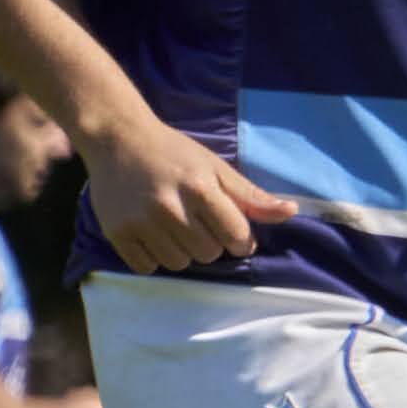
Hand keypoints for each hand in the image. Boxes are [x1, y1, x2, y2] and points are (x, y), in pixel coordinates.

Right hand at [84, 112, 297, 269]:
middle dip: (211, 243)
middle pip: (209, 254)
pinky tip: (154, 235)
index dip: (242, 240)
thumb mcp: (216, 167)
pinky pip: (146, 267)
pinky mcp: (115, 232)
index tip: (235, 234)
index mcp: (199, 188)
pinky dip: (154, 257)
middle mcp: (168, 207)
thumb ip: (251, 196)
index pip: (236, 236)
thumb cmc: (174, 153)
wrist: (118, 140)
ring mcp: (139, 221)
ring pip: (179, 263)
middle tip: (198, 223)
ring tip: (174, 227)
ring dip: (183, 251)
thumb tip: (291, 212)